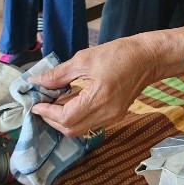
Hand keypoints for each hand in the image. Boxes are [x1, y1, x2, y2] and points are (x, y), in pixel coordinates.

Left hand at [29, 37, 158, 136]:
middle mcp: (106, 114)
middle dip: (53, 119)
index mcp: (98, 99)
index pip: (65, 118)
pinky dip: (76, 117)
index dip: (47, 113)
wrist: (147, 58)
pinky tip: (72, 101)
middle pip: (71, 129)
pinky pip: (90, 123)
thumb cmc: (118, 54)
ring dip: (64, 120)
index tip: (36, 104)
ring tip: (56, 102)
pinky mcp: (115, 116)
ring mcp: (112, 117)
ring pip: (80, 129)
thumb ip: (58, 74)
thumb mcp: (83, 59)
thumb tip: (36, 81)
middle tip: (43, 104)